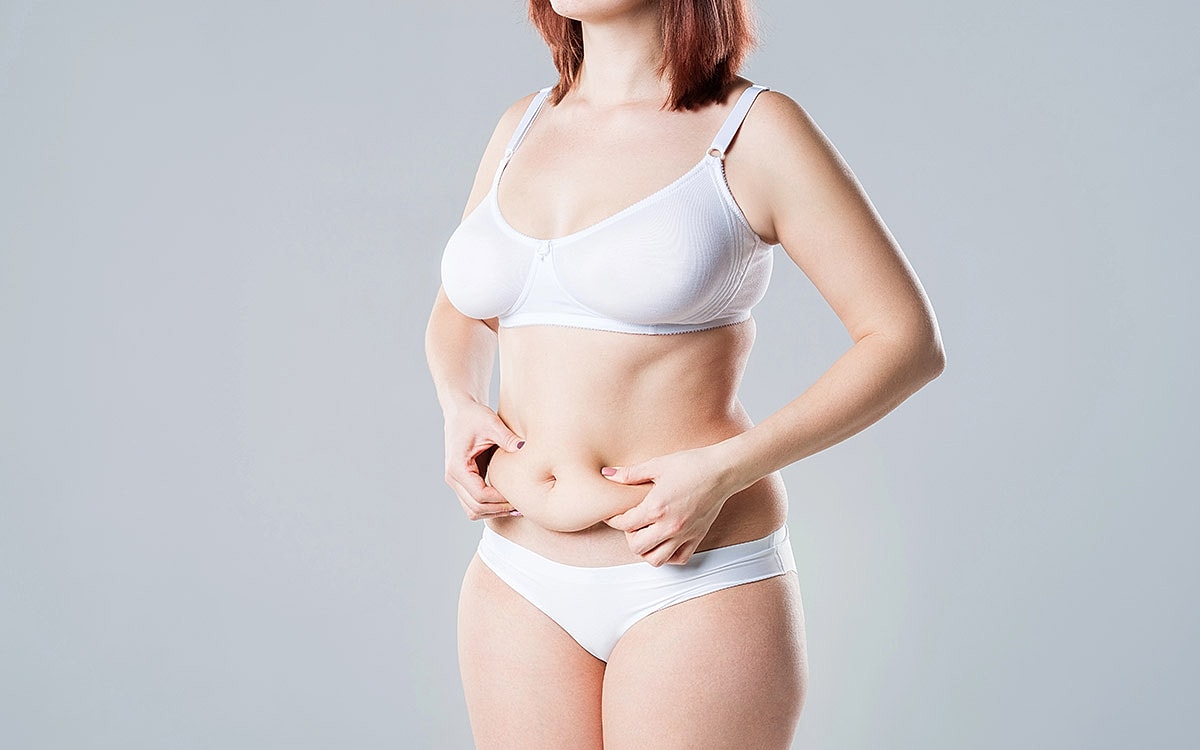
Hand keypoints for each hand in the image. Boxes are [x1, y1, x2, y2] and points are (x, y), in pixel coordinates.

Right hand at [442, 399, 524, 520]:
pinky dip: (489, 506)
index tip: (519, 496)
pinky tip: (507, 500)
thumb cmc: (472, 416)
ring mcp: (456, 482)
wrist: (460, 412)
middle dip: (499, 510)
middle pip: (475, 508)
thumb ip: (507, 437)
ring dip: (493, 512)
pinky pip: (474, 502)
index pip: (480, 495)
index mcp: (457, 467)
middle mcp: (453, 478)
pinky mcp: (463, 481)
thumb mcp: (491, 423)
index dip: (500, 500)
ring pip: (473, 510)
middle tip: (521, 506)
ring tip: (516, 507)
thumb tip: (523, 448)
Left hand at [601, 446, 738, 566]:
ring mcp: (684, 534)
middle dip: (629, 536)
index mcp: (656, 507)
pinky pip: (679, 558)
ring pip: (656, 559)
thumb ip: (630, 474)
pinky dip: (668, 555)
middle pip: (636, 547)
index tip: (613, 514)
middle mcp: (669, 526)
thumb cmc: (691, 465)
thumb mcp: (657, 465)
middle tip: (632, 523)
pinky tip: (665, 541)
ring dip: (646, 550)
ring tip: (647, 535)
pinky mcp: (697, 537)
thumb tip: (608, 475)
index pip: (625, 524)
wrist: (722, 471)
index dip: (614, 519)